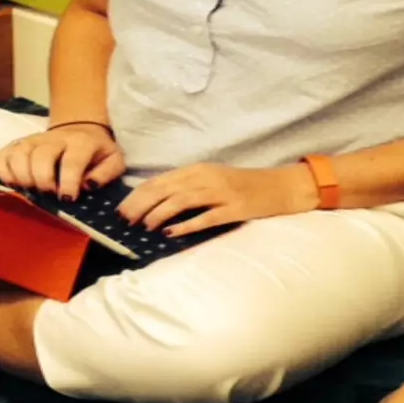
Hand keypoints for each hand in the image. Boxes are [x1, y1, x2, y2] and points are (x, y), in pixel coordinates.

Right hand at [0, 123, 125, 198]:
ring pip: (19, 154)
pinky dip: (3, 172)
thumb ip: (107, 173)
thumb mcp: (113, 160)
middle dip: (43, 180)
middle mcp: (54, 138)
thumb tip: (89, 185)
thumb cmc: (96, 152)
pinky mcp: (17, 144)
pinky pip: (3, 156)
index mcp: (81, 142)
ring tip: (31, 191)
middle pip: (40, 156)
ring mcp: (32, 140)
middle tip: (49, 195)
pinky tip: (13, 184)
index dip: (68, 181)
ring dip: (22, 177)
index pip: (71, 160)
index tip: (67, 198)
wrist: (80, 129)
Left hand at [117, 162, 315, 236]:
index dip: (138, 195)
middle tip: (125, 220)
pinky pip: (206, 217)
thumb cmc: (244, 186)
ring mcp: (221, 193)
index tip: (121, 209)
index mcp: (198, 170)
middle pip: (165, 189)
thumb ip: (187, 188)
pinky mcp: (234, 209)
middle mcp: (206, 178)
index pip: (159, 180)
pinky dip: (186, 225)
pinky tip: (171, 233)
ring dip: (159, 213)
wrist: (282, 187)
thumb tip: (156, 203)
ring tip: (144, 226)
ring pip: (181, 200)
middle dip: (141, 204)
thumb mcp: (212, 181)